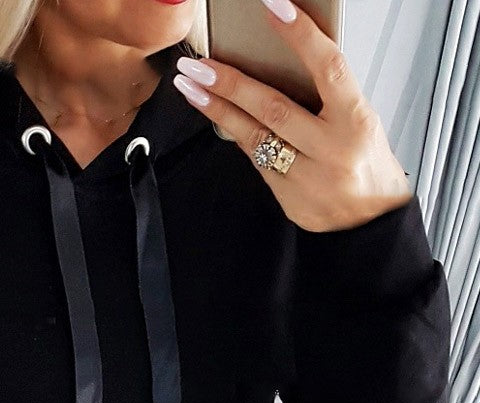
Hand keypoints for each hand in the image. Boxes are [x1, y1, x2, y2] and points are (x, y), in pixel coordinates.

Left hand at [173, 0, 412, 232]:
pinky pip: (255, 160)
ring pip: (254, 137)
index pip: (328, 68)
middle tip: (198, 64)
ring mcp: (307, 178)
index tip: (273, 6)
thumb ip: (327, 96)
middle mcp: (330, 150)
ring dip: (217, 109)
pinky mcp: (289, 198)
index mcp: (356, 121)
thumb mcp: (361, 120)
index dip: (300, 35)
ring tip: (190, 87)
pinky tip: (215, 116)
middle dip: (230, 83)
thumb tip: (284, 61)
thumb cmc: (367, 164)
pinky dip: (236, 135)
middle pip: (274, 108)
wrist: (370, 222)